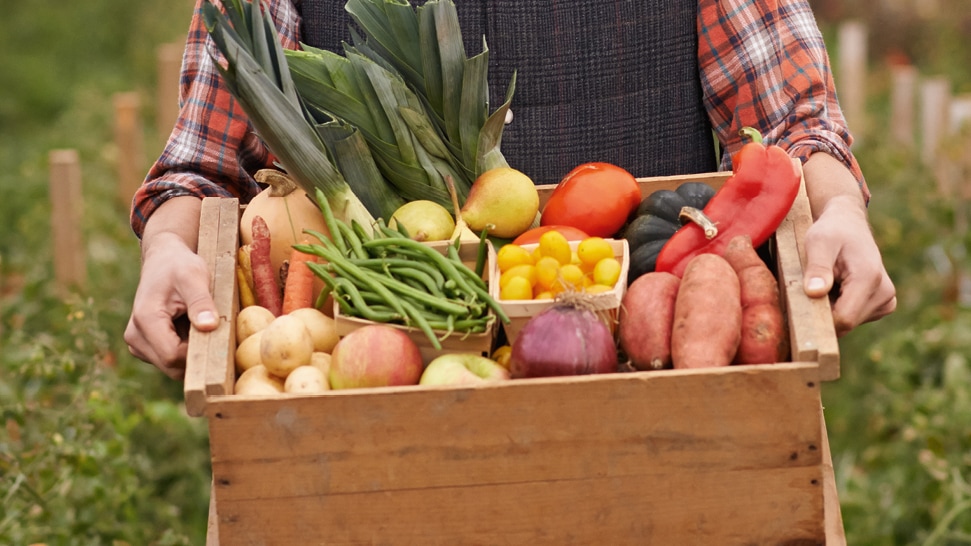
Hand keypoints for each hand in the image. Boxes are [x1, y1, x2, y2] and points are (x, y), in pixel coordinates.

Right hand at [124, 197, 219, 378]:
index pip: (172, 356)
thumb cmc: (180, 266)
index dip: (198, 353)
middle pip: (172, 366)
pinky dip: (186, 350)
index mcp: (145, 320)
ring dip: (191, 352)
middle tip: (213, 330)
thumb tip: (208, 326)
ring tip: (199, 324)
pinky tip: (192, 329)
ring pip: (172, 367)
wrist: (164, 261)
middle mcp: (135, 336)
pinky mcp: (145, 347)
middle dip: (196, 355)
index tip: (217, 336)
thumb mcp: (195, 277)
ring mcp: (138, 344)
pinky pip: (170, 361)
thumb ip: (201, 302)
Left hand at [801, 195, 895, 335]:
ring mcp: (886, 301)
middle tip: (813, 287)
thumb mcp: (818, 242)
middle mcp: (884, 293)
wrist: (849, 225)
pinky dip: (840, 307)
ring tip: (827, 283)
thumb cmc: (831, 231)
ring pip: (848, 324)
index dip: (819, 319)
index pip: (844, 319)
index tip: (802, 306)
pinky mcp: (883, 305)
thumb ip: (817, 267)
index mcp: (869, 278)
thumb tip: (814, 292)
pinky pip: (854, 318)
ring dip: (831, 309)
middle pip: (845, 324)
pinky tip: (836, 288)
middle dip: (824, 313)